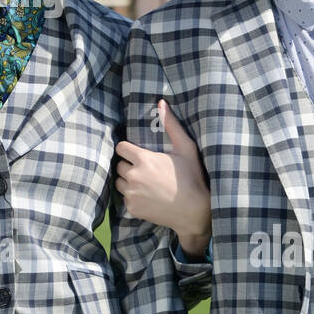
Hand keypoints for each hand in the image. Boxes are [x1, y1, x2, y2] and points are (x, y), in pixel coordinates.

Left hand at [114, 99, 210, 257]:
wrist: (194, 211)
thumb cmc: (192, 177)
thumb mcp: (186, 148)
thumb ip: (172, 125)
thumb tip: (161, 102)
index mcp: (143, 159)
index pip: (120, 148)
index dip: (128, 150)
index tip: (137, 154)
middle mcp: (133, 176)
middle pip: (119, 165)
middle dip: (129, 166)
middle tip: (145, 171)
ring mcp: (131, 193)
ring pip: (119, 183)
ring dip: (128, 182)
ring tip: (145, 183)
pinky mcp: (132, 208)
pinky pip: (125, 199)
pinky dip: (133, 197)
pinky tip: (148, 197)